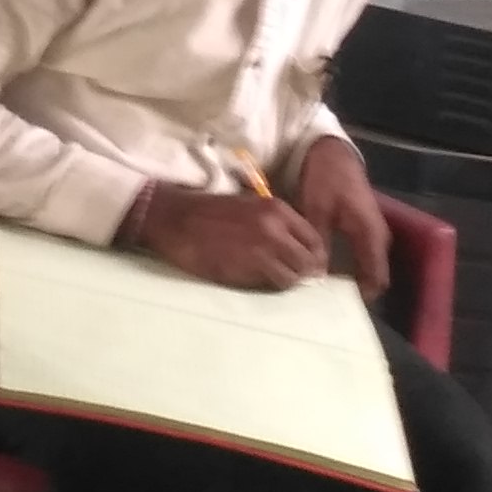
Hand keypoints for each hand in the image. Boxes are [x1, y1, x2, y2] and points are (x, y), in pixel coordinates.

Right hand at [130, 185, 328, 289]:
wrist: (177, 219)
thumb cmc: (211, 213)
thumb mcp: (250, 206)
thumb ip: (276, 223)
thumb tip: (297, 247)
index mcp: (277, 209)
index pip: (314, 239)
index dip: (315, 256)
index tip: (309, 266)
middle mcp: (275, 228)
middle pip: (309, 261)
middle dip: (306, 273)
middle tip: (297, 279)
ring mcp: (261, 249)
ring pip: (293, 277)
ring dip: (288, 282)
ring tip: (276, 281)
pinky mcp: (245, 268)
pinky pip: (271, 284)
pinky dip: (271, 286)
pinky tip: (260, 282)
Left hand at [293, 135, 391, 296]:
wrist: (330, 150)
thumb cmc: (324, 178)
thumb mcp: (316, 210)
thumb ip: (319, 244)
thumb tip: (317, 277)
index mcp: (370, 233)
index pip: (375, 278)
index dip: (360, 298)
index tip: (337, 311)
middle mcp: (378, 236)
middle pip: (373, 276)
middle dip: (353, 292)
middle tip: (327, 306)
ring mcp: (373, 231)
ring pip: (368, 266)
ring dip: (351, 280)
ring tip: (325, 294)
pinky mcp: (364, 227)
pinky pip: (363, 256)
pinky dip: (350, 267)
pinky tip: (328, 273)